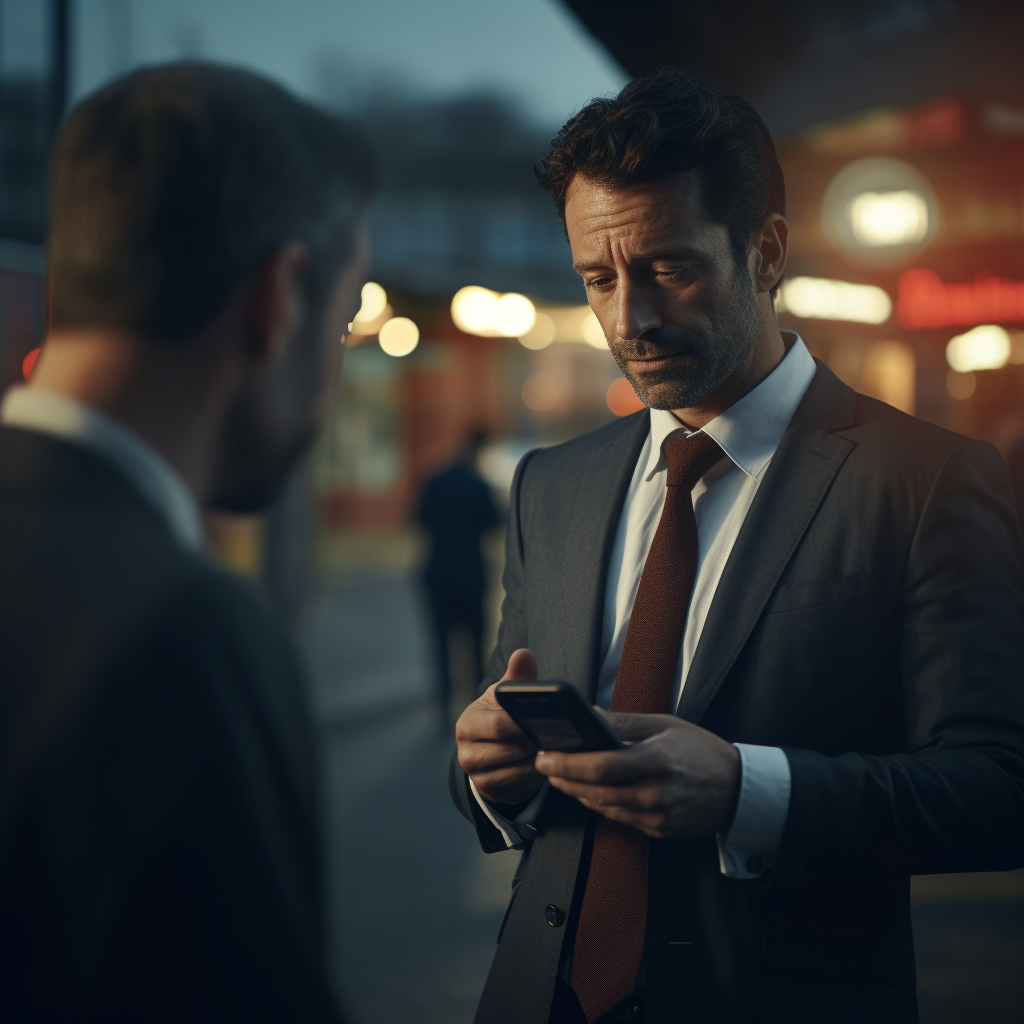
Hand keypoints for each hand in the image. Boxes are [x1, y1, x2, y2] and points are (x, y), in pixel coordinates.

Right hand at [455, 649, 544, 805]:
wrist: (489, 749)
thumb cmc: (499, 715)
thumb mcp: (504, 696)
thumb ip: (516, 676)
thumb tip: (524, 654)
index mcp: (468, 724)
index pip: (498, 726)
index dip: (523, 724)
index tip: (545, 719)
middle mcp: (466, 752)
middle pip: (510, 749)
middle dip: (534, 741)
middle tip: (558, 734)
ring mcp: (477, 775)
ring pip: (518, 769)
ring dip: (538, 759)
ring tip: (555, 746)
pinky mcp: (491, 791)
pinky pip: (520, 785)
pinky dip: (536, 774)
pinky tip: (548, 762)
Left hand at [535, 711, 740, 838]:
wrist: (738, 790)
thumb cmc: (702, 751)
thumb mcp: (665, 725)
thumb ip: (623, 724)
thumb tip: (588, 716)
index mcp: (656, 761)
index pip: (600, 766)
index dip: (566, 763)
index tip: (545, 755)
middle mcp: (654, 794)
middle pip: (594, 790)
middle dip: (563, 777)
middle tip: (544, 764)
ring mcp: (656, 817)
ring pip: (602, 807)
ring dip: (576, 792)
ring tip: (560, 776)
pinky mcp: (657, 831)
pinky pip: (618, 818)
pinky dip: (599, 804)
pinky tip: (588, 791)